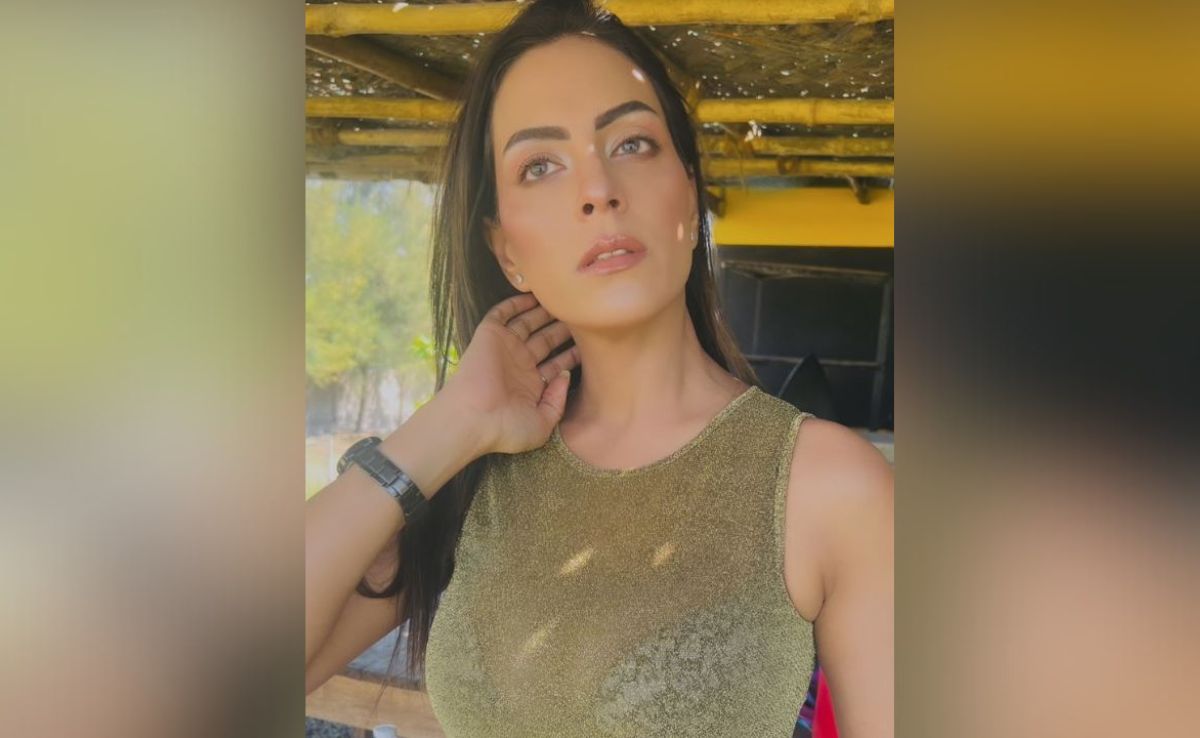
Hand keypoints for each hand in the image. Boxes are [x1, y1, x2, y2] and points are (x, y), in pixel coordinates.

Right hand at [439, 293, 578, 454]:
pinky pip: (503, 312)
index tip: (593, 343)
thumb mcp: (542, 424)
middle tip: (582, 314)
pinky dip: (517, 302)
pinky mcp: (489, 335)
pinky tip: (535, 293)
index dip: (573, 353)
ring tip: (564, 299)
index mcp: (531, 385)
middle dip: (564, 328)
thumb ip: (558, 401)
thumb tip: (566, 375)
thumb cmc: (505, 428)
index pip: (557, 363)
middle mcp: (519, 364)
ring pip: (529, 323)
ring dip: (545, 311)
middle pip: (546, 340)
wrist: (473, 418)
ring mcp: (505, 348)